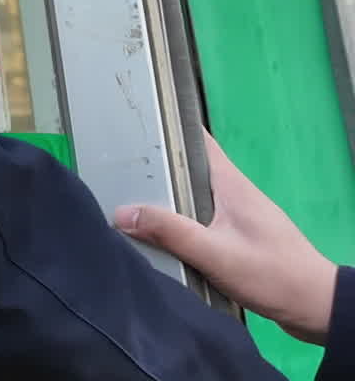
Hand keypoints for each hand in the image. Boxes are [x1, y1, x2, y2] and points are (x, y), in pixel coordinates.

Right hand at [115, 131, 337, 343]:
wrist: (315, 306)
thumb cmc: (271, 273)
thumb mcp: (215, 254)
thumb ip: (170, 232)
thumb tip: (123, 213)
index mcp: (231, 184)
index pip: (198, 140)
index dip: (168, 127)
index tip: (132, 125)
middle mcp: (234, 192)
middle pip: (189, 168)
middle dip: (156, 167)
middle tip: (116, 169)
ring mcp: (238, 215)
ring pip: (194, 196)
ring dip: (166, 198)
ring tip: (128, 201)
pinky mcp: (239, 237)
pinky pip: (201, 219)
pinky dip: (179, 221)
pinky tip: (160, 235)